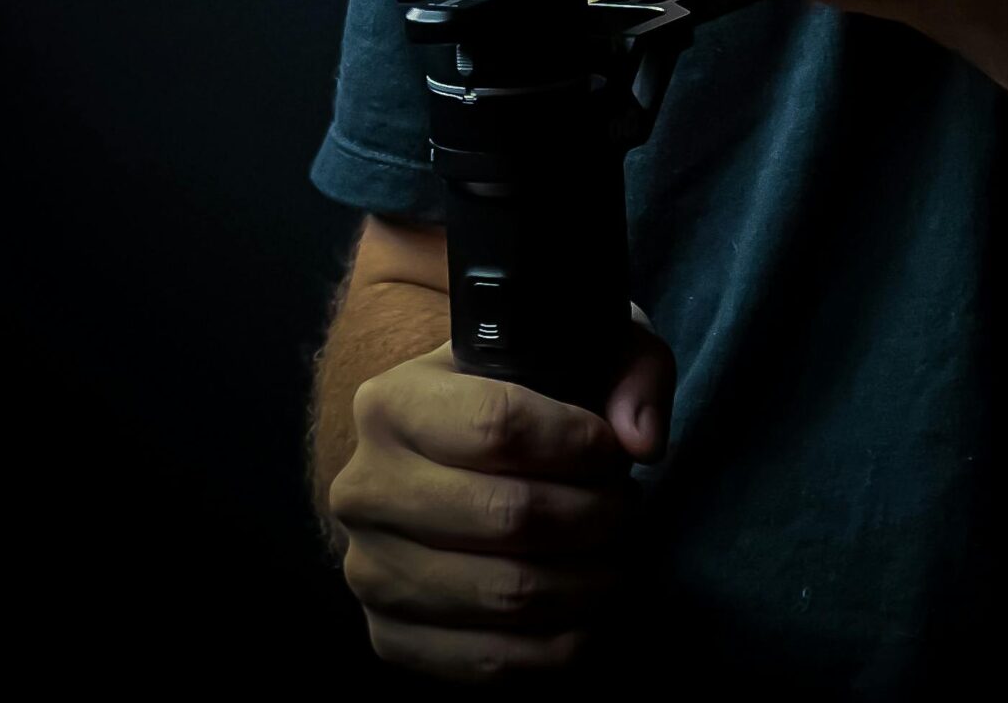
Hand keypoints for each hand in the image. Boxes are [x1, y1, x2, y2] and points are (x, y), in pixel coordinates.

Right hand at [328, 308, 674, 682]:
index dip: (578, 443)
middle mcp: (365, 489)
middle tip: (625, 505)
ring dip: (588, 580)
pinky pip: (493, 660)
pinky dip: (561, 641)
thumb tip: (642, 439)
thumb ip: (627, 365)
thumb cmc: (511, 396)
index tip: (615, 451)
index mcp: (391, 402)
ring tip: (615, 551)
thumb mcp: (569, 346)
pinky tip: (588, 605)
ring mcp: (370, 572)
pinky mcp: (389, 639)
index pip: (497, 426)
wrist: (430, 457)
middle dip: (593, 515)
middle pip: (507, 514)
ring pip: (507, 594)